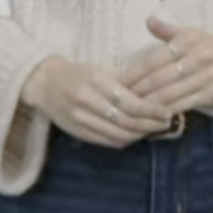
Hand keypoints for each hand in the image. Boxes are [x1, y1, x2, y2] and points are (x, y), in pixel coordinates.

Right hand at [20, 56, 172, 147]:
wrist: (44, 83)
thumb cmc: (77, 73)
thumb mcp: (100, 71)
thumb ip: (124, 84)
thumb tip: (154, 96)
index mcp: (96, 81)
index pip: (129, 102)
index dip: (151, 110)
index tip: (168, 111)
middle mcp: (87, 102)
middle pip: (126, 121)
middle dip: (150, 124)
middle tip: (166, 122)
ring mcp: (81, 120)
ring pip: (118, 135)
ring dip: (140, 134)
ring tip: (155, 129)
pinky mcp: (79, 133)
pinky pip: (108, 142)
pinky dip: (125, 140)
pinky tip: (137, 135)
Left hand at [119, 17, 212, 113]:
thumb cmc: (211, 45)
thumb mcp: (192, 32)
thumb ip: (168, 30)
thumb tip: (148, 20)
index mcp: (188, 42)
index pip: (155, 60)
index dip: (135, 73)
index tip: (118, 82)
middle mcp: (196, 59)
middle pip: (160, 79)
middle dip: (137, 91)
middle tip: (118, 99)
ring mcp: (204, 79)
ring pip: (170, 94)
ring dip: (148, 104)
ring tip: (130, 109)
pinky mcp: (211, 95)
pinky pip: (184, 105)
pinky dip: (166, 111)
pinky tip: (152, 116)